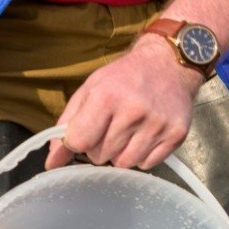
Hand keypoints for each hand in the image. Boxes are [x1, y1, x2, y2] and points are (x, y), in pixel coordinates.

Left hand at [45, 35, 204, 171]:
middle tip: (110, 128)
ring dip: (121, 153)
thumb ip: (67, 125)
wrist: (169, 64)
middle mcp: (133, 112)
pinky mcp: (175, 135)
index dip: (76, 144)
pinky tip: (145, 135)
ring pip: (124, 164)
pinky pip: (147, 164)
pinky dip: (142, 155)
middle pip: (101, 155)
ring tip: (128, 132)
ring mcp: (157, 125)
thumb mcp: (90, 90)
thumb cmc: (125, 77)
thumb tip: (52, 161)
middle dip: (100, 147)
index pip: (80, 142)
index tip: (82, 137)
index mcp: (106, 97)